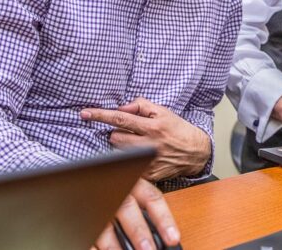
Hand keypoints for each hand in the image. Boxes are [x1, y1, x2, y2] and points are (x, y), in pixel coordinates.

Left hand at [81, 97, 210, 180]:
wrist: (196, 152)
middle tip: (128, 134)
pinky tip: (139, 158)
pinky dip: (130, 162)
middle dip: (116, 134)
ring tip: (135, 145)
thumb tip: (122, 107)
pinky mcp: (150, 176)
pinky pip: (129, 167)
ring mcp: (149, 162)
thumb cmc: (178, 129)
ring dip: (122, 148)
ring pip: (119, 153)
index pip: (120, 118)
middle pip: (115, 138)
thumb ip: (141, 106)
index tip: (85, 113)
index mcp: (152, 126)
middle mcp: (149, 144)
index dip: (100, 115)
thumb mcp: (163, 111)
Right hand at [93, 178, 178, 249]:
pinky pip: (87, 234)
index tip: (173, 239)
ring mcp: (97, 204)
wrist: (88, 178)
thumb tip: (168, 238)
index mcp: (133, 183)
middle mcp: (115, 191)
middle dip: (138, 232)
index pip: (151, 198)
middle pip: (127, 208)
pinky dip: (94, 247)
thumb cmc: (120, 190)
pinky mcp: (83, 217)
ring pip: (104, 224)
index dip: (164, 219)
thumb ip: (149, 211)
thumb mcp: (136, 192)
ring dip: (114, 245)